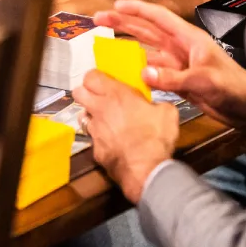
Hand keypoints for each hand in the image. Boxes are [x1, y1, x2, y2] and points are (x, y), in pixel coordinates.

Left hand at [73, 70, 177, 203]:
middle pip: (78, 92)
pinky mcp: (95, 150)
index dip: (95, 78)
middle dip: (85, 93)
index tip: (104, 82)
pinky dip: (100, 140)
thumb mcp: (167, 113)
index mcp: (115, 95)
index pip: (91, 76)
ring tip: (105, 122)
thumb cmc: (155, 137)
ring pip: (82, 116)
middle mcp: (100, 109)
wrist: (146, 170)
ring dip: (91, 117)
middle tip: (99, 98)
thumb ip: (156, 104)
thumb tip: (156, 106)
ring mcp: (95, 130)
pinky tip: (112, 144)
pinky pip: (93, 140)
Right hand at [94, 0, 245, 127]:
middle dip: (122, 23)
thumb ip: (173, 78)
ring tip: (104, 45)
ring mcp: (177, 63)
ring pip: (145, 50)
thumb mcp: (204, 80)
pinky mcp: (176, 80)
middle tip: (98, 19)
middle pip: (146, 30)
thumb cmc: (234, 87)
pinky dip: (136, 71)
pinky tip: (123, 74)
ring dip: (126, 47)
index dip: (137, 9)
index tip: (116, 5)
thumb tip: (142, 74)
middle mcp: (179, 47)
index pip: (158, 17)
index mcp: (188, 37)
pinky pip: (151, 72)